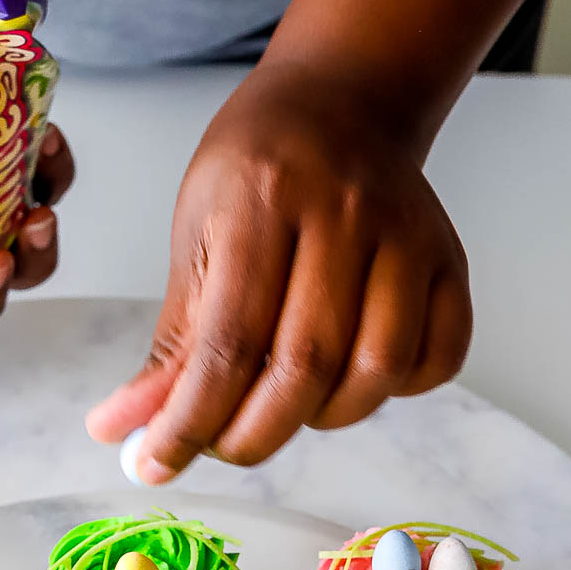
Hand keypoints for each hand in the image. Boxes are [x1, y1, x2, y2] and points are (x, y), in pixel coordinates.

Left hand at [86, 62, 470, 483]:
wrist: (340, 103)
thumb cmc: (254, 171)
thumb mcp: (195, 240)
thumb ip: (170, 345)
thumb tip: (122, 432)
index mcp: (261, 203)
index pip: (227, 344)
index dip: (189, 422)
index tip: (156, 465)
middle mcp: (343, 215)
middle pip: (305, 366)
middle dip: (252, 435)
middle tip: (220, 446)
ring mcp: (406, 237)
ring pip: (377, 370)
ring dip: (323, 420)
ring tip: (285, 406)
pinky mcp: (448, 259)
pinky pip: (436, 357)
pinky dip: (394, 392)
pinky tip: (351, 379)